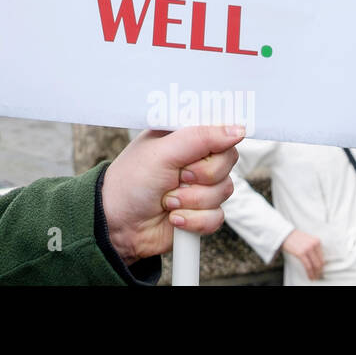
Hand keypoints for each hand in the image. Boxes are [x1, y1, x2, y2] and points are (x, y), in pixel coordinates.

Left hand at [100, 126, 242, 263]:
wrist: (118, 224)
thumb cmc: (131, 181)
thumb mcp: (163, 153)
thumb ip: (200, 138)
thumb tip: (237, 130)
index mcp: (185, 136)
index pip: (220, 131)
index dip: (215, 144)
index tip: (196, 155)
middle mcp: (195, 158)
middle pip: (227, 163)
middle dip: (201, 176)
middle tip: (177, 177)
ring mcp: (200, 186)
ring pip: (224, 191)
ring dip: (193, 200)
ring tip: (167, 199)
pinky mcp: (202, 212)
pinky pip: (218, 216)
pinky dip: (194, 220)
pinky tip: (173, 217)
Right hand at [281, 229, 324, 279]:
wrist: (284, 233)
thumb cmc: (294, 237)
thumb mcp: (308, 240)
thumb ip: (314, 248)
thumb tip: (317, 260)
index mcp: (317, 241)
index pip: (323, 257)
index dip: (322, 266)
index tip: (320, 270)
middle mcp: (314, 244)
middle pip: (320, 262)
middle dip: (319, 271)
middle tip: (318, 275)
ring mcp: (308, 249)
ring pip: (315, 265)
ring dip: (315, 274)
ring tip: (314, 277)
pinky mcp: (301, 253)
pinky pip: (308, 266)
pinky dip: (310, 273)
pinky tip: (310, 276)